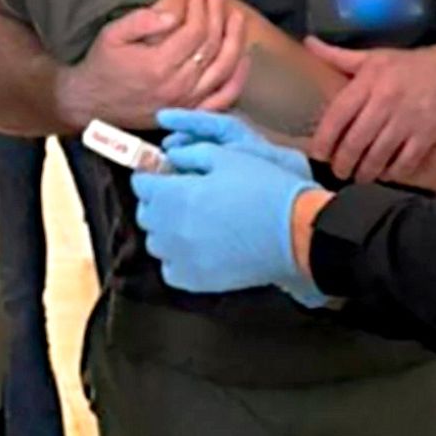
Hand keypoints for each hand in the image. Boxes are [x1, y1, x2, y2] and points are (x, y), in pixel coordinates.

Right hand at [59, 0, 249, 129]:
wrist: (91, 104)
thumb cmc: (102, 66)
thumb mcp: (111, 36)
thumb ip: (140, 21)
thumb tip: (171, 14)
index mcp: (158, 66)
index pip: (194, 33)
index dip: (201, 10)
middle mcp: (177, 86)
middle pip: (212, 47)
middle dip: (218, 17)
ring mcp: (187, 102)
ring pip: (224, 68)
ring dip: (235, 40)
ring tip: (235, 18)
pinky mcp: (190, 112)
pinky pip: (224, 98)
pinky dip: (238, 78)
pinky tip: (244, 58)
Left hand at [130, 109, 325, 306]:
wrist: (294, 233)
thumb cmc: (263, 188)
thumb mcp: (226, 156)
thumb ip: (190, 154)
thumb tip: (169, 158)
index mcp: (172, 195)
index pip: (141, 184)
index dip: (152, 175)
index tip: (164, 174)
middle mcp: (168, 229)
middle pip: (146, 214)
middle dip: (158, 201)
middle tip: (181, 195)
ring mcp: (180, 259)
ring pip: (157, 242)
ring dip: (167, 229)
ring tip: (192, 221)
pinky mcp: (195, 281)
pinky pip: (171, 268)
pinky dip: (177, 258)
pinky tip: (198, 248)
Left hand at [305, 40, 435, 181]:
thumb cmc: (412, 65)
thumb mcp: (374, 56)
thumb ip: (338, 56)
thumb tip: (308, 45)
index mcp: (368, 83)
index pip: (337, 116)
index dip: (323, 139)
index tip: (317, 153)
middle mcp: (384, 103)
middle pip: (354, 142)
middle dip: (342, 163)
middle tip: (338, 170)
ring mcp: (406, 122)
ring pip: (377, 156)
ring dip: (364, 172)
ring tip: (358, 176)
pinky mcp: (427, 136)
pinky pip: (404, 163)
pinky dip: (392, 172)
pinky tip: (385, 174)